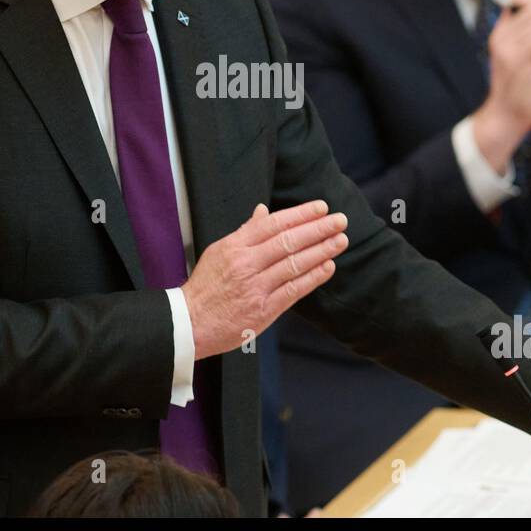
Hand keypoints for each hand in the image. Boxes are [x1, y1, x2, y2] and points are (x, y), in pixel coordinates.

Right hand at [183, 201, 347, 360]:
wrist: (189, 323)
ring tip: (340, 241)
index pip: (273, 224)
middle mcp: (246, 264)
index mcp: (235, 247)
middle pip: (288, 241)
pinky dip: (313, 277)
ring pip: (294, 264)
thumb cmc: (205, 287)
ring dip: (321, 251)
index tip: (321, 207)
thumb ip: (245, 232)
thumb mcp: (219, 251)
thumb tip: (264, 211)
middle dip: (318, 229)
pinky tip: (328, 267)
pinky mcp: (263, 310)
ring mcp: (255, 287)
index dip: (300, 214)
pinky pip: (293, 290)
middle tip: (340, 221)